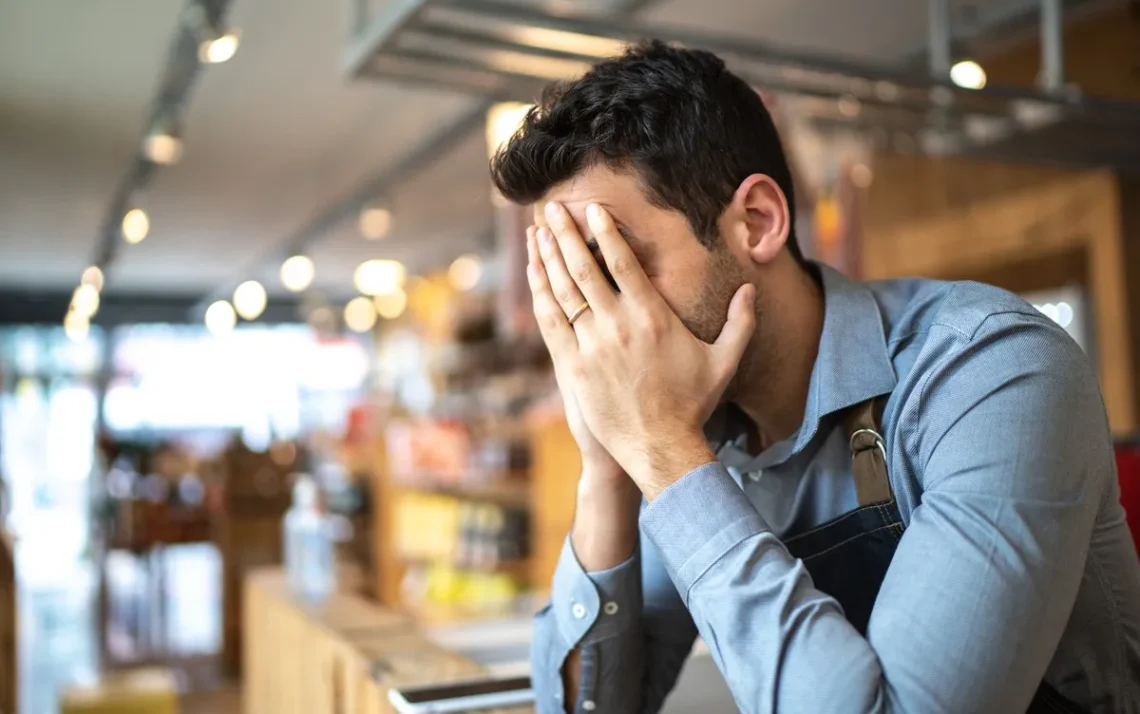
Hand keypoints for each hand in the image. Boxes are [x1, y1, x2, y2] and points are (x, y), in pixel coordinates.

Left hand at [526, 202, 754, 497]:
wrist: (660, 447)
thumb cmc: (692, 405)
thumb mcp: (724, 361)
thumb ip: (740, 322)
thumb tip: (749, 290)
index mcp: (653, 317)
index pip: (623, 263)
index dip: (605, 233)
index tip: (592, 210)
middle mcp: (619, 325)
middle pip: (585, 268)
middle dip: (565, 234)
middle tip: (553, 207)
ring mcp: (593, 345)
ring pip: (564, 291)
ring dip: (548, 257)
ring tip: (537, 230)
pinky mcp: (573, 367)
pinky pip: (551, 321)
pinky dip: (540, 293)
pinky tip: (534, 273)